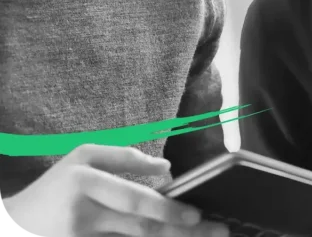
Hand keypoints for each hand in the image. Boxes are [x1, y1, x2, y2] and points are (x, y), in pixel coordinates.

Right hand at [0, 144, 228, 235]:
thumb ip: (124, 157)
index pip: (135, 200)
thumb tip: (166, 168)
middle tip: (215, 233)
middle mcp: (82, 214)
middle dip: (180, 233)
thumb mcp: (82, 158)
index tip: (196, 215)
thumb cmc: (54, 186)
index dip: (167, 209)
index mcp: (86, 182)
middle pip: (140, 229)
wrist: (12, 224)